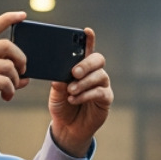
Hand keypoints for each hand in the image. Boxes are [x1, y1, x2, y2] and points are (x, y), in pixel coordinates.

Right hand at [0, 12, 29, 138]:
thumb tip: (23, 78)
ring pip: (8, 66)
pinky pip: (5, 81)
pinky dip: (10, 90)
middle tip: (23, 70)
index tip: (22, 15)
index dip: (8, 18)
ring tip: (10, 90)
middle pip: (7, 45)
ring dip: (15, 80)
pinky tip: (6, 96)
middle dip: (21, 58)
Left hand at [48, 27, 110, 155]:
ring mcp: (102, 85)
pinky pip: (100, 92)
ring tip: (70, 90)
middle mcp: (94, 73)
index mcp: (81, 67)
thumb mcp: (55, 93)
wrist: (67, 128)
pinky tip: (74, 99)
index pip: (87, 49)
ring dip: (84, 82)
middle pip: (98, 60)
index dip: (89, 40)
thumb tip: (60, 77)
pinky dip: (86, 95)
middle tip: (74, 72)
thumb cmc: (62, 106)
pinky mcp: (105, 99)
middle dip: (86, 64)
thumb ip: (58, 83)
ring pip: (99, 76)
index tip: (86, 31)